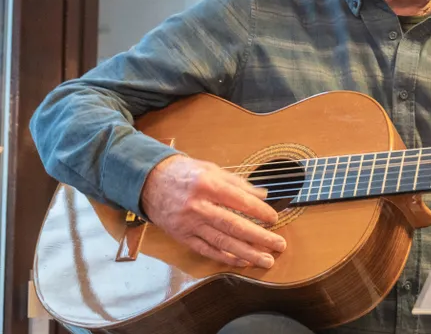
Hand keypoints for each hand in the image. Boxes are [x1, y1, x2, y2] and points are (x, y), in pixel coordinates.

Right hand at [140, 154, 285, 267]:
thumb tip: (263, 195)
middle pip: (234, 225)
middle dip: (259, 237)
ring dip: (247, 253)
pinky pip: (207, 250)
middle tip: (278, 244)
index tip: (274, 219)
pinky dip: (226, 257)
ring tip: (266, 259)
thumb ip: (238, 183)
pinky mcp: (182, 236)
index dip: (259, 211)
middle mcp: (198, 206)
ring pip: (222, 241)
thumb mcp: (211, 169)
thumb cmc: (185, 173)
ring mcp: (189, 224)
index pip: (240, 201)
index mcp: (207, 185)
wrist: (149, 182)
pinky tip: (242, 262)